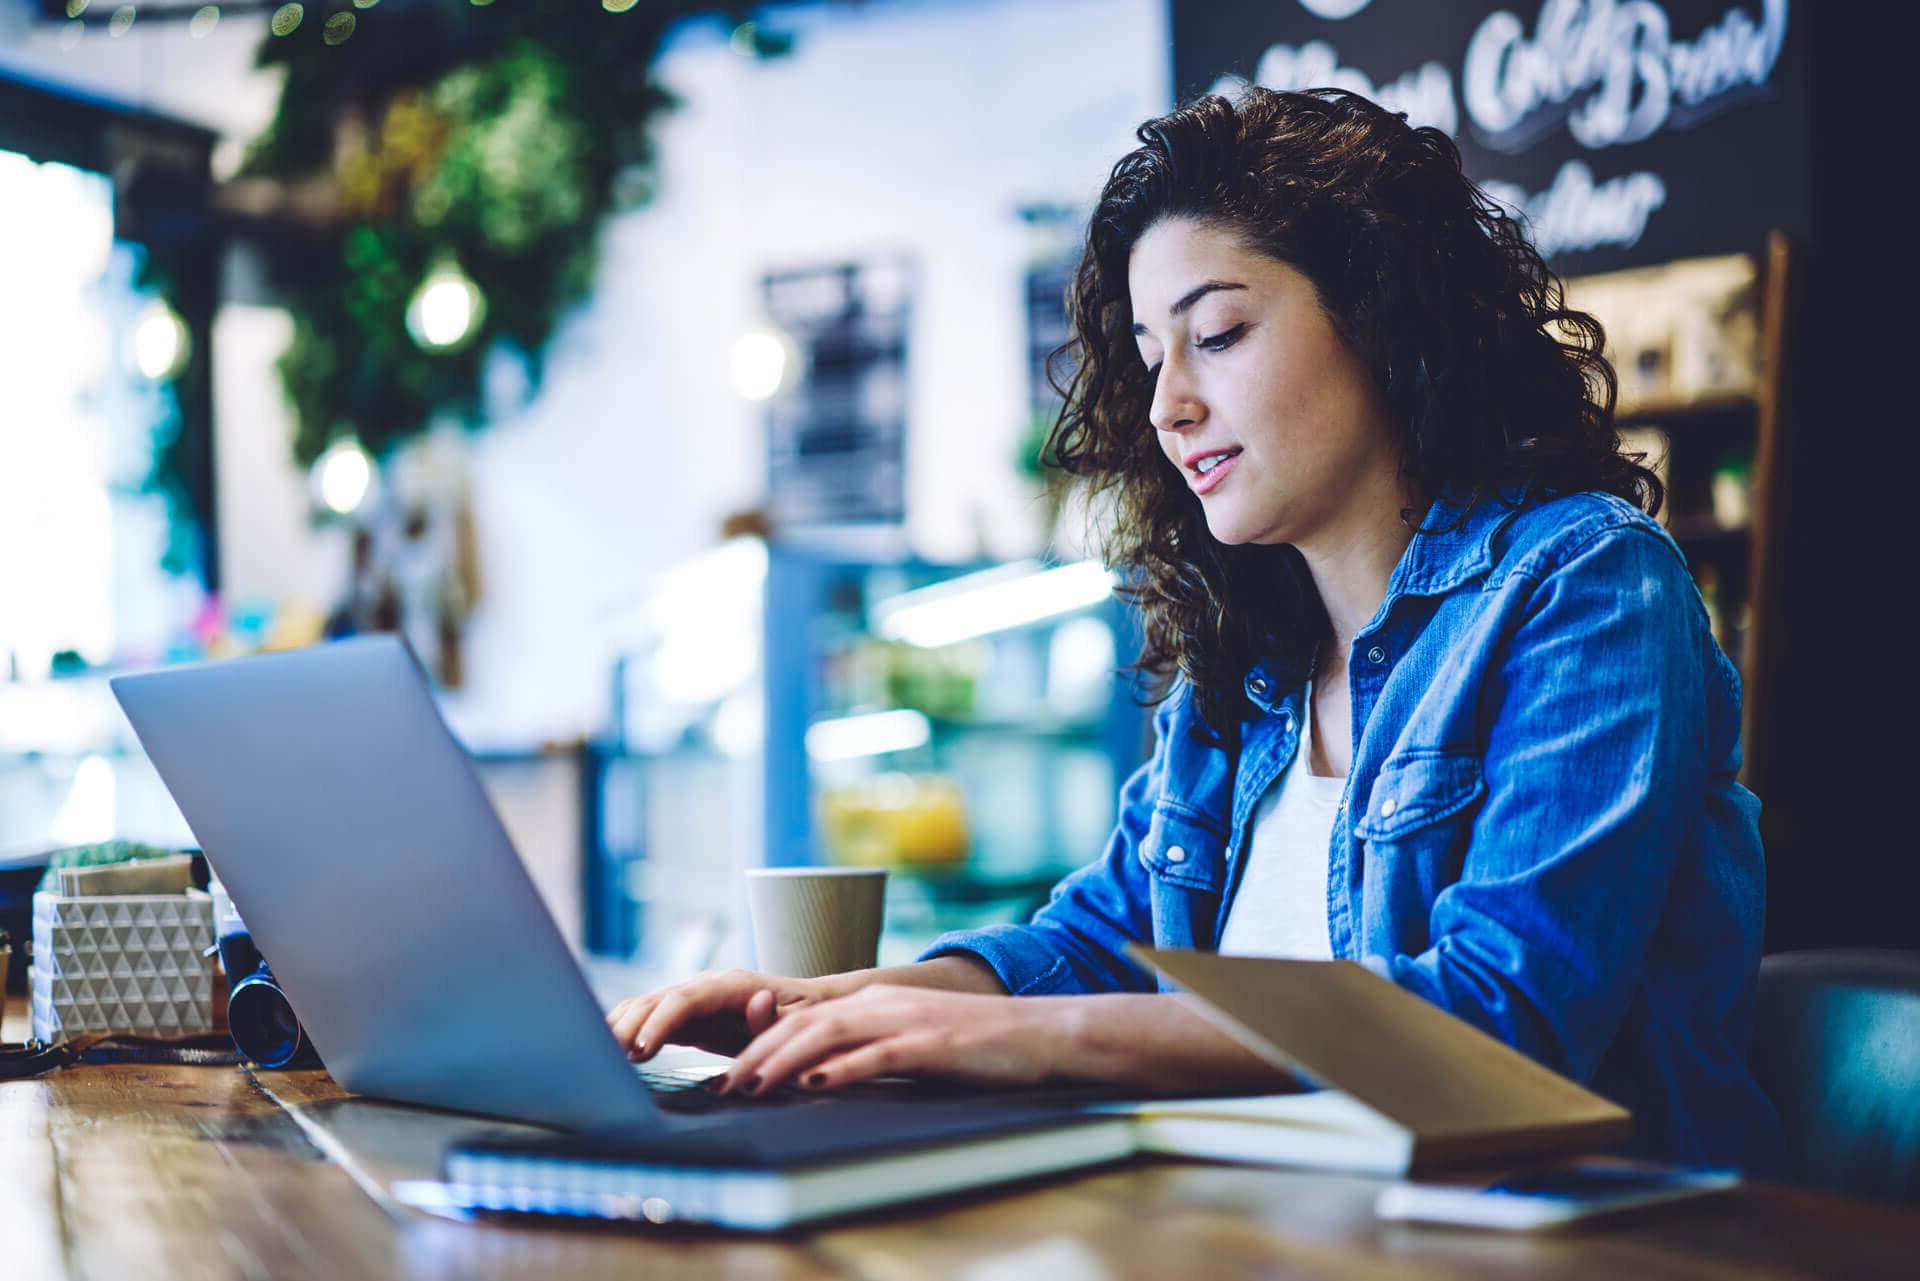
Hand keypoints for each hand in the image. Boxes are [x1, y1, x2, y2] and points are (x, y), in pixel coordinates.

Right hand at [605, 968, 831, 1061]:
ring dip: (620, 1028)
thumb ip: (773, 1018)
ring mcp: (693, 998)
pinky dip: (626, 1031)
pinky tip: (607, 1052)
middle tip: (605, 1059)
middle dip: (628, 1027)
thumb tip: (757, 1001)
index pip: (685, 999)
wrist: (810, 1008)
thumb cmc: (804, 1019)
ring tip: (598, 1057)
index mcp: (730, 985)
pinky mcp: (686, 1016)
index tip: (640, 1050)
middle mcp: (706, 986)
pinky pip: (648, 1018)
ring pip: (645, 1006)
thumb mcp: (795, 1022)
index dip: (658, 1022)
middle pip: (656, 1000)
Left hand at [712, 986, 1071, 1095]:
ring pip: (829, 1034)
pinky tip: (817, 1084)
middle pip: (804, 1023)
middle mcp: (882, 1004)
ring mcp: (906, 1021)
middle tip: (727, 1086)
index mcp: (873, 1003)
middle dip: (758, 1054)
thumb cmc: (974, 1046)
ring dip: (786, 1061)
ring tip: (756, 1085)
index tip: (730, 1074)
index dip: (759, 1045)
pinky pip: (878, 1053)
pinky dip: (843, 1068)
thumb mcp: (910, 1043)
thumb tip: (817, 1079)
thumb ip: (866, 1053)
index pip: (801, 1019)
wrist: (1038, 1033)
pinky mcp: (932, 1042)